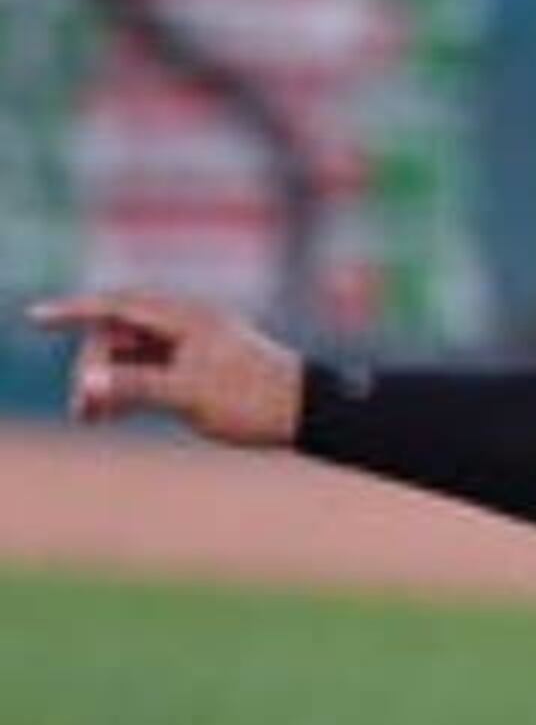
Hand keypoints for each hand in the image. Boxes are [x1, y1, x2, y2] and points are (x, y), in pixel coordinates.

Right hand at [25, 290, 305, 444]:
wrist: (312, 412)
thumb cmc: (256, 399)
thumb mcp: (190, 395)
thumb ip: (136, 386)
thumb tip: (88, 381)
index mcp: (185, 319)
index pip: (116, 307)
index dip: (73, 312)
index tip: (35, 317)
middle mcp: (186, 325)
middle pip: (118, 335)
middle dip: (93, 366)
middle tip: (82, 409)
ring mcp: (191, 347)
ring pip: (132, 356)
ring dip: (108, 381)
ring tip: (88, 418)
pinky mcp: (198, 369)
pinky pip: (149, 371)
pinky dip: (128, 388)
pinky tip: (108, 413)